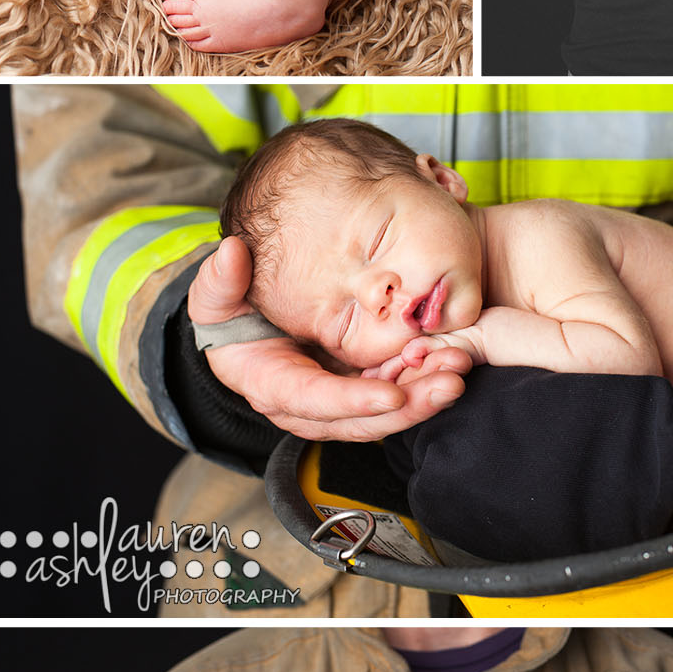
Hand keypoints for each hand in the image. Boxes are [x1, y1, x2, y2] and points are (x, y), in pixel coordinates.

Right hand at [188, 234, 469, 441]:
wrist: (245, 324)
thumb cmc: (228, 311)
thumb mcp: (212, 296)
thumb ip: (218, 280)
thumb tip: (231, 253)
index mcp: (270, 385)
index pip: (314, 401)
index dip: (352, 401)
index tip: (391, 394)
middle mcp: (306, 406)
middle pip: (360, 418)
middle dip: (408, 405)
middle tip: (450, 383)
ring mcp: (336, 400)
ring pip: (384, 410)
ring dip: (424, 395)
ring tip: (460, 372)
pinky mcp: (359, 387)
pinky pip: (394, 391)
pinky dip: (423, 380)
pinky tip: (453, 360)